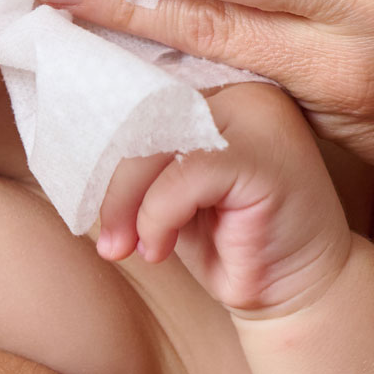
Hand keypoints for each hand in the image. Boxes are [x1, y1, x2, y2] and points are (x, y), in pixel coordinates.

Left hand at [96, 83, 349, 318]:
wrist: (300, 292)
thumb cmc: (228, 236)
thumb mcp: (170, 183)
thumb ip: (139, 148)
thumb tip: (72, 130)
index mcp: (217, 81)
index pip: (141, 81)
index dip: (102, 127)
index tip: (80, 180)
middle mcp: (240, 84)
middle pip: (141, 106)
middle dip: (109, 175)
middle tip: (102, 231)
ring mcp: (257, 112)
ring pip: (155, 138)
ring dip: (124, 201)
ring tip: (123, 246)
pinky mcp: (264, 154)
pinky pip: (183, 174)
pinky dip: (156, 216)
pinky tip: (158, 249)